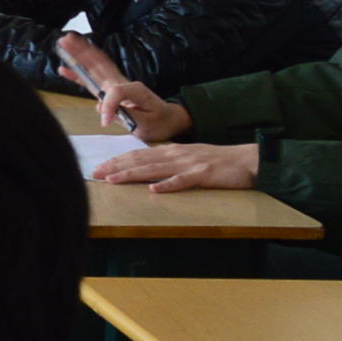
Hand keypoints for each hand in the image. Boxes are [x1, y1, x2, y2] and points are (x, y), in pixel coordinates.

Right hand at [55, 32, 190, 143]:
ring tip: (64, 42)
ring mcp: (117, 84)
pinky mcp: (112, 88)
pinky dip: (80, 71)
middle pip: (100, 65)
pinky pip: (94, 78)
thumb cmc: (159, 122)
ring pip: (95, 66)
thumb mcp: (145, 125)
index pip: (114, 93)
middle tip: (66, 39)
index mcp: (134, 90)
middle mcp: (123, 83)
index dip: (108, 106)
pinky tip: (65, 67)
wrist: (169, 118)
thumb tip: (101, 108)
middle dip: (82, 52)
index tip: (106, 121)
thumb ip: (124, 116)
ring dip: (79, 53)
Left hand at [94, 141, 259, 191]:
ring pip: (155, 169)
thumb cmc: (216, 161)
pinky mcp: (203, 174)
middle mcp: (175, 155)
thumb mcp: (187, 157)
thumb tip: (145, 167)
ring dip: (132, 175)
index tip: (99, 167)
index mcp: (170, 151)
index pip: (137, 155)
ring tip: (113, 180)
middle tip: (95, 173)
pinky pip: (182, 181)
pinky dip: (168, 185)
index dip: (117, 161)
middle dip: (116, 167)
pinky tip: (153, 190)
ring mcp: (188, 164)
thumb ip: (167, 161)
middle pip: (140, 160)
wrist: (246, 159)